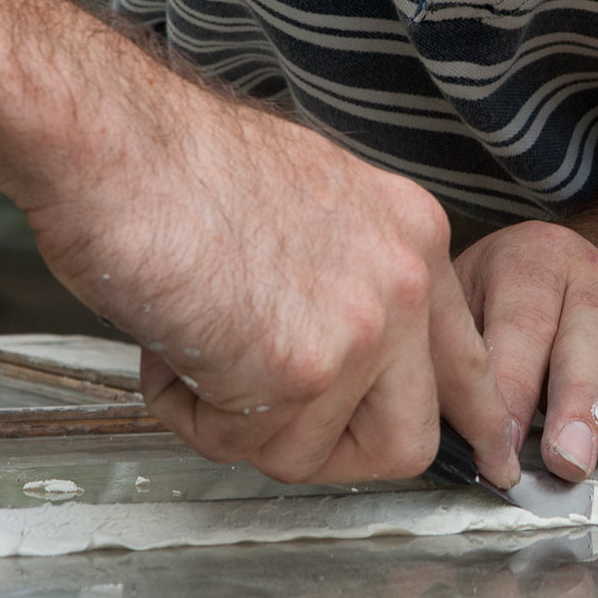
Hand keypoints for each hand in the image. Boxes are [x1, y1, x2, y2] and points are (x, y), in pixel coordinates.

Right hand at [25, 89, 518, 486]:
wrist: (112, 141)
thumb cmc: (176, 166)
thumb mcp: (308, 206)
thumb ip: (349, 279)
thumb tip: (344, 354)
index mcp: (413, 234)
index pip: (467, 359)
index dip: (467, 420)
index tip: (485, 455)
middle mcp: (406, 280)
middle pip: (410, 439)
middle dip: (333, 451)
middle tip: (268, 421)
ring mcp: (361, 327)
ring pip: (315, 456)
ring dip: (240, 428)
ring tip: (193, 356)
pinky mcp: (299, 370)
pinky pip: (244, 447)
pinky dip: (191, 416)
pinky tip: (167, 351)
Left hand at [454, 222, 597, 480]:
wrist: (558, 278)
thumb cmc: (493, 309)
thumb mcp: (458, 313)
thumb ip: (452, 362)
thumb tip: (441, 433)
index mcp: (532, 259)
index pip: (524, 326)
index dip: (512, 394)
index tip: (499, 448)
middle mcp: (596, 275)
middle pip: (593, 343)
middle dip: (577, 411)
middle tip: (562, 463)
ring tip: (583, 464)